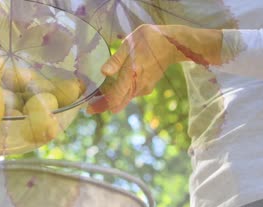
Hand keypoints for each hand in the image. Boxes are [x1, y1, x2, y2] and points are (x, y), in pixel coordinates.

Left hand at [87, 24, 222, 113]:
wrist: (173, 44)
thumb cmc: (149, 39)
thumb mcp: (130, 44)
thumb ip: (116, 60)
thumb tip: (103, 72)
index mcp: (132, 73)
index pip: (115, 96)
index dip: (101, 104)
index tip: (89, 110)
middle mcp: (138, 84)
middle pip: (118, 102)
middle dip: (103, 105)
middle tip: (90, 109)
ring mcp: (144, 88)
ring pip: (124, 99)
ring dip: (111, 100)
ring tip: (97, 98)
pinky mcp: (147, 88)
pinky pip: (131, 94)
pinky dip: (121, 94)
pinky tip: (113, 90)